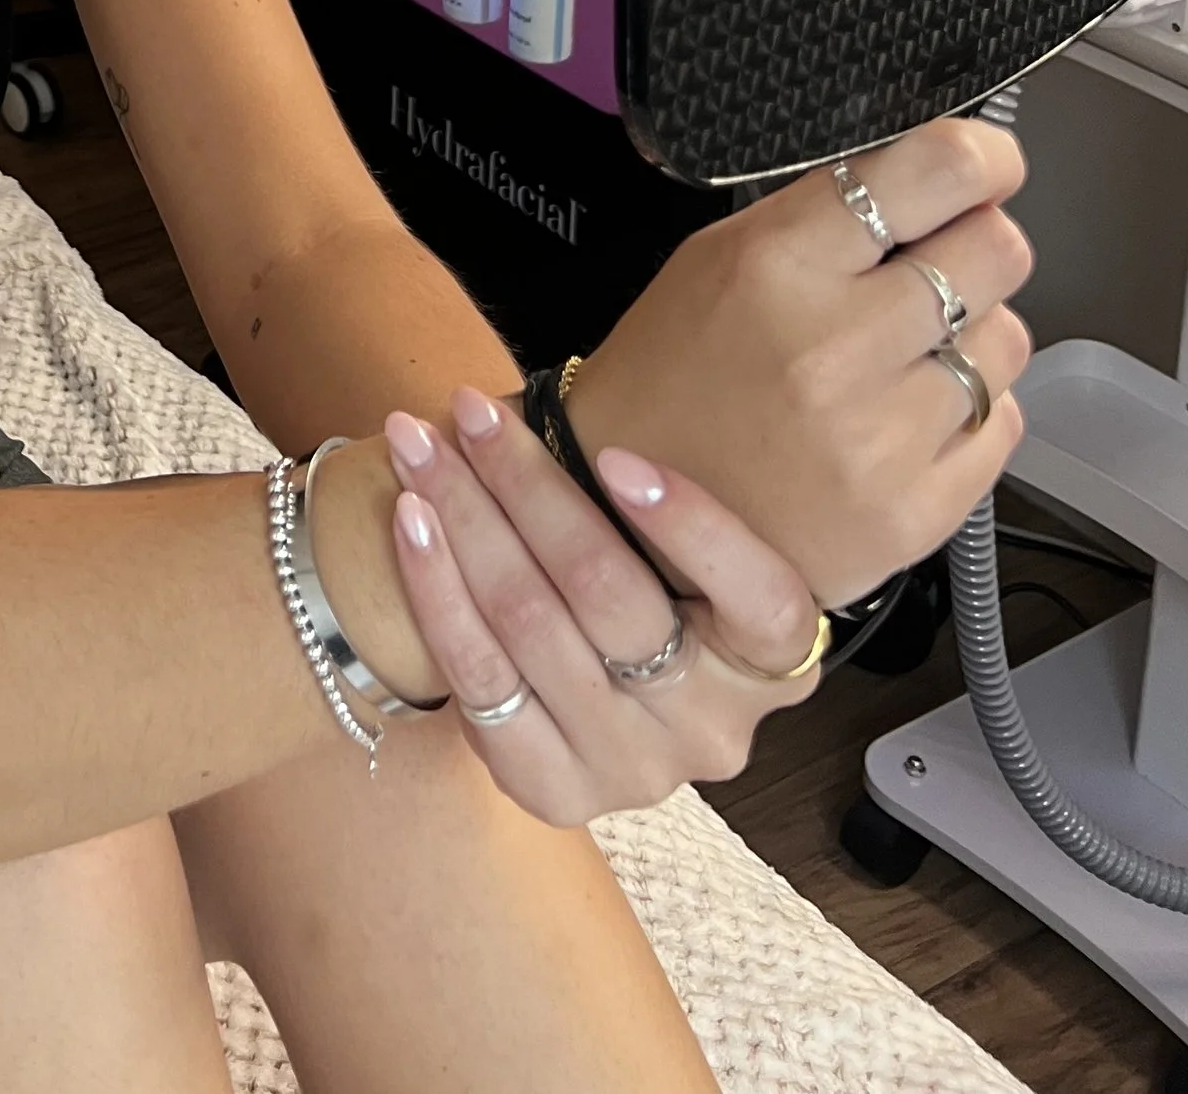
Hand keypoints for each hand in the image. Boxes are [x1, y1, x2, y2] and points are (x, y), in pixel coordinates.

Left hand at [377, 392, 827, 823]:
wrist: (600, 701)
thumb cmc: (650, 583)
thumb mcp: (687, 548)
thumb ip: (659, 492)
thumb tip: (573, 395)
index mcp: (778, 662)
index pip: (761, 596)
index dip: (691, 527)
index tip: (612, 454)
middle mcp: (715, 727)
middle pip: (608, 591)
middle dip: (523, 484)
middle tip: (469, 409)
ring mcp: (635, 769)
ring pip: (531, 625)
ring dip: (463, 519)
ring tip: (419, 446)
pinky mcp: (555, 791)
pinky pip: (479, 679)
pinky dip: (435, 588)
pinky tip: (409, 520)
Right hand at [567, 117, 1032, 606]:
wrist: (630, 524)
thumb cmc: (671, 380)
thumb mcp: (718, 257)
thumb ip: (828, 215)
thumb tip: (940, 182)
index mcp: (778, 264)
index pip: (936, 172)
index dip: (982, 157)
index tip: (988, 164)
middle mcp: (835, 348)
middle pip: (997, 251)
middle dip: (976, 246)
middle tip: (936, 266)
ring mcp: (880, 440)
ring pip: (1007, 340)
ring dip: (969, 337)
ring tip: (900, 358)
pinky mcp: (914, 516)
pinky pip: (1002, 426)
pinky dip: (968, 414)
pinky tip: (903, 417)